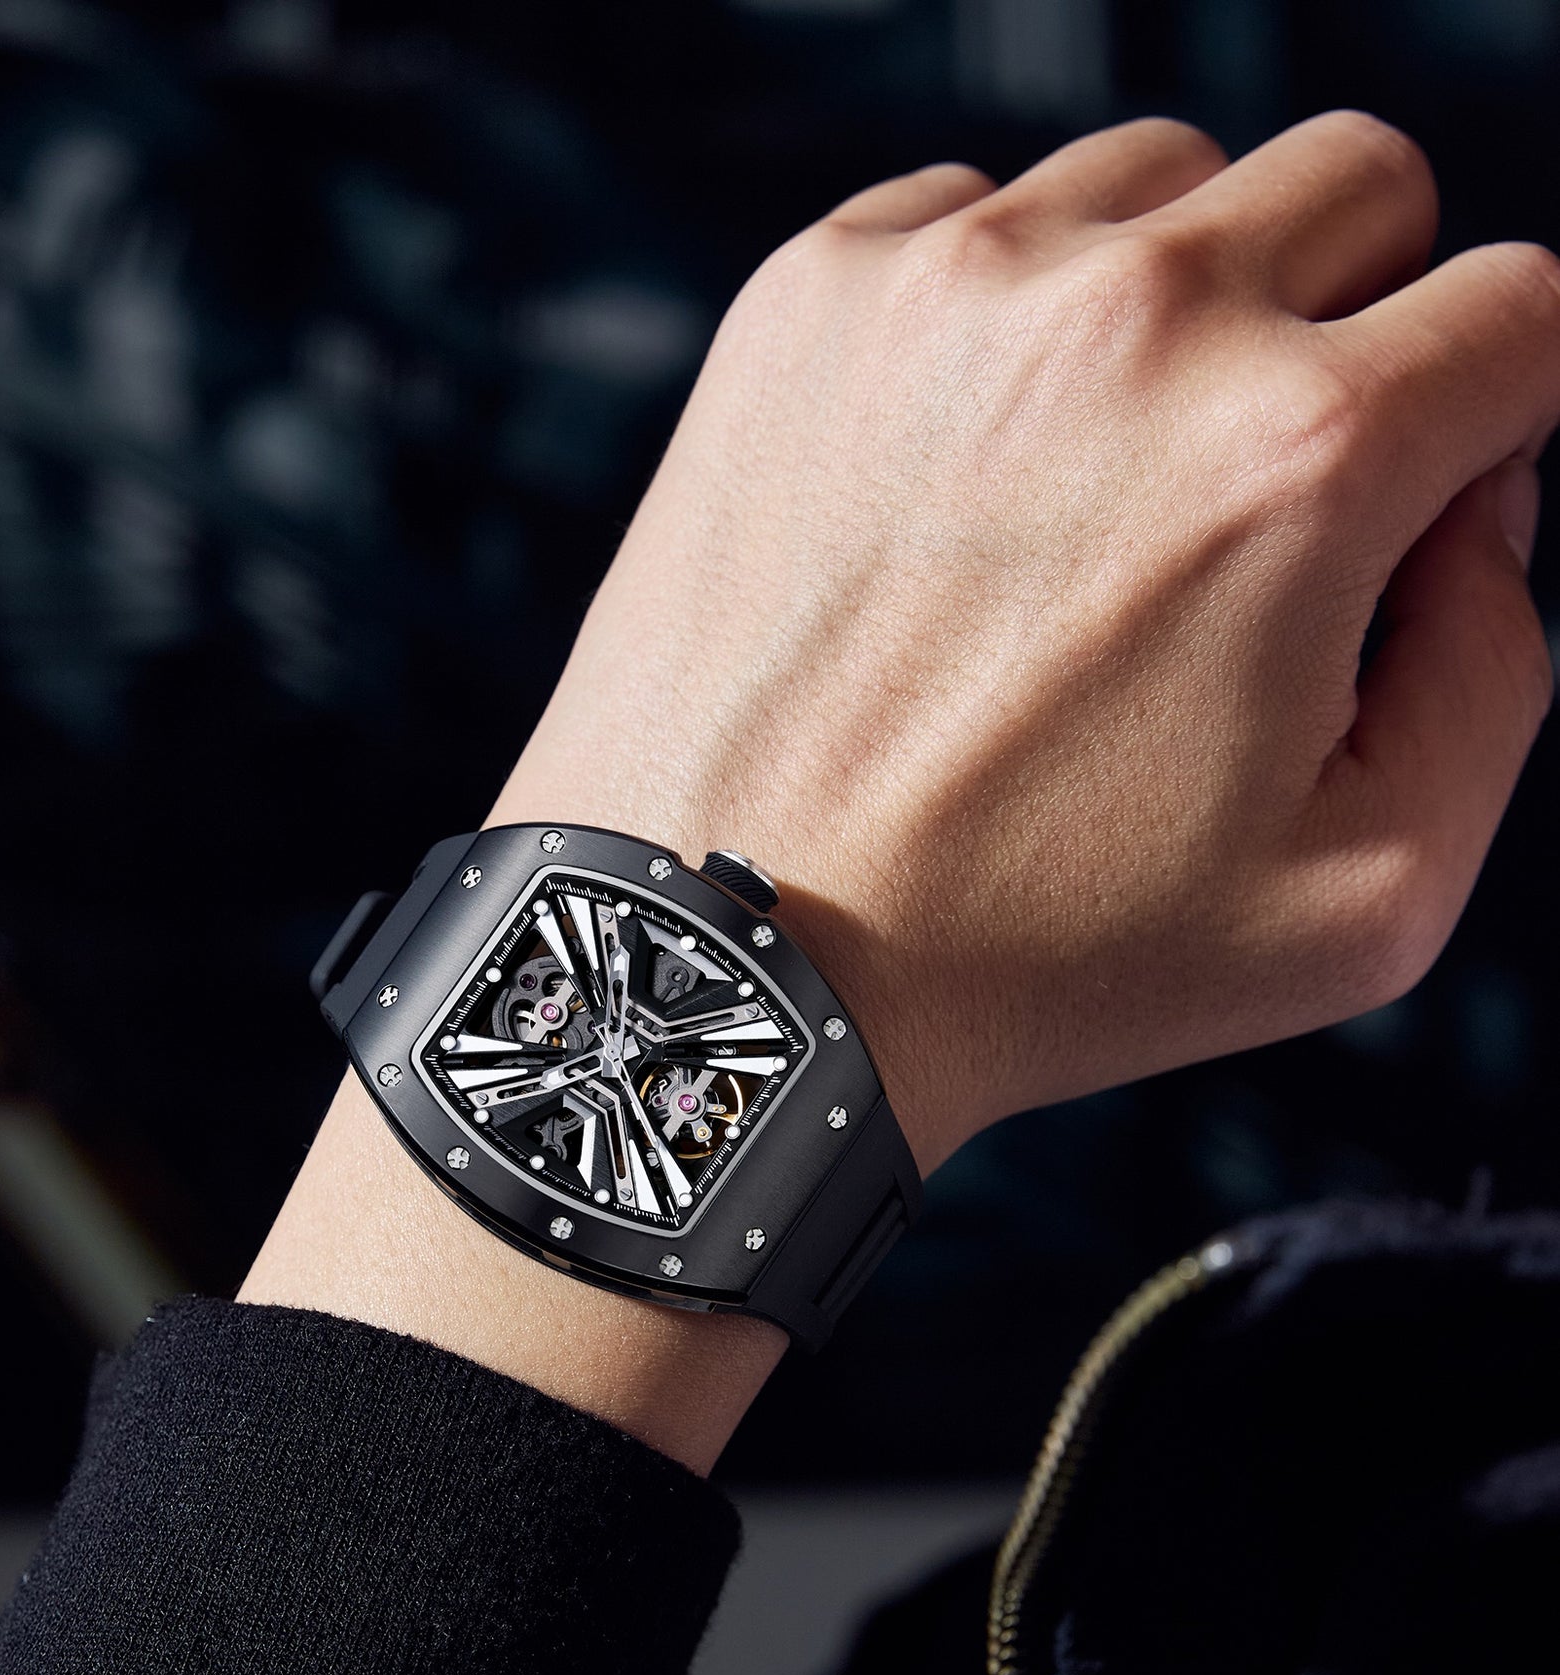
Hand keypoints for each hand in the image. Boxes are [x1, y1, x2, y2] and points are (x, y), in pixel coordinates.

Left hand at [492, 112, 1558, 1170]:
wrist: (729, 954)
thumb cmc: (1027, 955)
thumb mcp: (1366, 895)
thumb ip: (1495, 668)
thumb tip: (1480, 502)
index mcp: (1298, 456)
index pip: (1517, 312)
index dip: (1491, 414)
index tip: (1408, 500)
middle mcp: (1131, 324)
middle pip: (1358, 187)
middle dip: (1358, 320)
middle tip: (1257, 488)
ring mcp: (950, 290)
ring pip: (1162, 184)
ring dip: (1177, 296)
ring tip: (1094, 482)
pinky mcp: (806, 301)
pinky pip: (973, 212)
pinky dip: (1001, 310)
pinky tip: (960, 465)